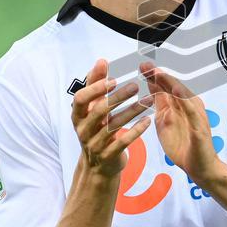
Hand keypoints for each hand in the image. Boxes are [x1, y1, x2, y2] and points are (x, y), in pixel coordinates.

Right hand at [72, 59, 151, 178]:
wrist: (98, 165)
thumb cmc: (96, 129)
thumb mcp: (92, 109)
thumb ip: (96, 85)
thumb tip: (102, 61)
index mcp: (77, 115)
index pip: (81, 99)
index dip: (95, 89)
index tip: (113, 79)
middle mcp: (83, 129)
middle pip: (99, 111)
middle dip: (118, 97)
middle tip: (135, 86)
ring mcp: (94, 144)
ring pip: (114, 125)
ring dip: (132, 111)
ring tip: (148, 100)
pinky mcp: (108, 155)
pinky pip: (123, 142)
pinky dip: (136, 130)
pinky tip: (148, 120)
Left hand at [140, 62, 219, 181]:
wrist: (199, 167)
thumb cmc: (183, 145)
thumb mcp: (165, 122)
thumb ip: (161, 104)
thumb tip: (151, 86)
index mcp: (180, 105)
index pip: (166, 87)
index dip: (154, 76)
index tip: (141, 65)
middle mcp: (189, 106)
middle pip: (173, 86)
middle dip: (159, 75)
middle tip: (145, 64)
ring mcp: (196, 114)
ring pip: (182, 95)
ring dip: (170, 82)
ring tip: (157, 72)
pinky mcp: (199, 126)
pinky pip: (191, 111)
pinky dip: (184, 99)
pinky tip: (175, 90)